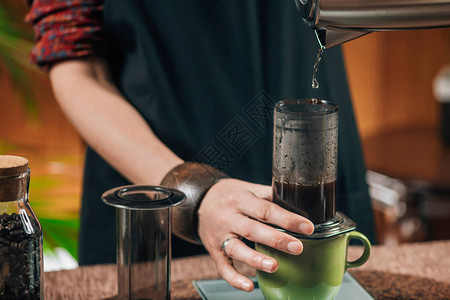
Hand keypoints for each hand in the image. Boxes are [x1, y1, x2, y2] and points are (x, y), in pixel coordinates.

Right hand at [197, 178, 313, 291]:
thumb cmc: (229, 194)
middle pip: (252, 229)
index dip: (287, 219)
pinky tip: (249, 286)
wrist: (198, 202)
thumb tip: (298, 204)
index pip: (265, 209)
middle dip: (276, 239)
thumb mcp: (248, 188)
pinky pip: (223, 266)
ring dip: (255, 259)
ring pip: (236, 248)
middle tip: (297, 247)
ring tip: (274, 266)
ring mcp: (220, 235)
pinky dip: (234, 278)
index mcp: (239, 198)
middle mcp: (228, 217)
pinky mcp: (214, 250)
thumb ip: (270, 195)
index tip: (307, 227)